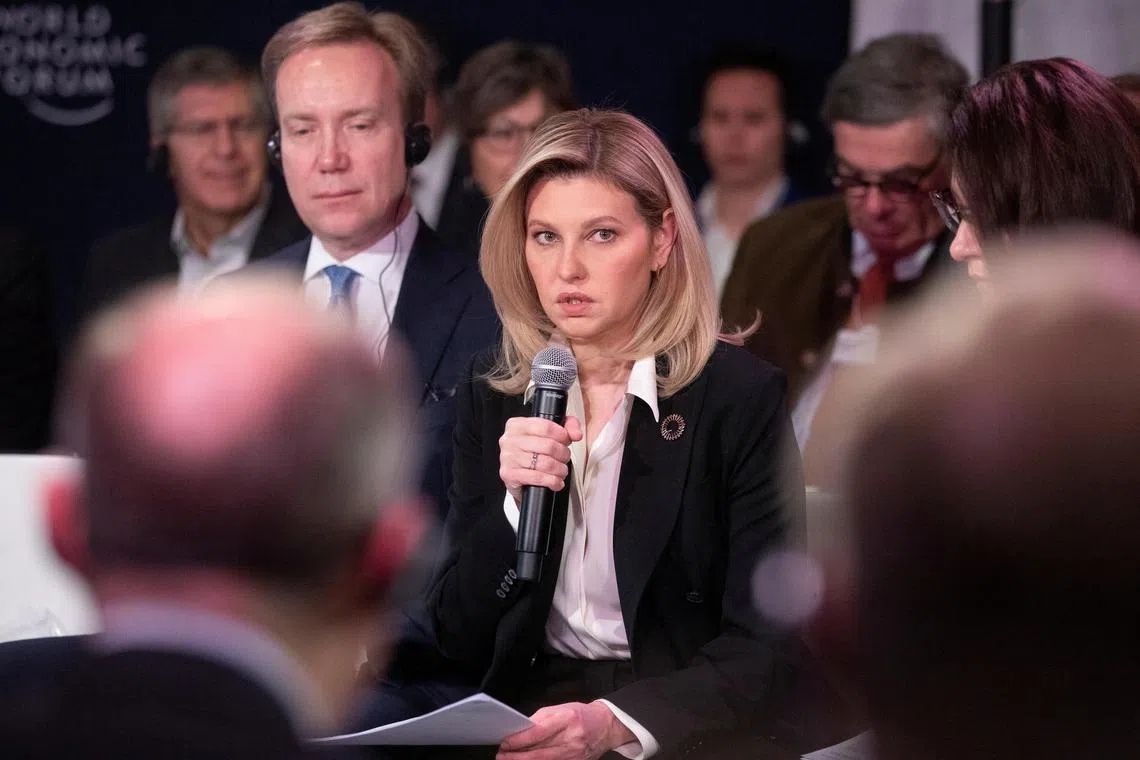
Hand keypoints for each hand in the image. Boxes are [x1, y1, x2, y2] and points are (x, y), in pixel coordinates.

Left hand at [498, 701, 635, 759]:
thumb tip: (520, 731)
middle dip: (517, 755)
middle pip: (539, 752)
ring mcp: (575, 754)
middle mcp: (572, 738)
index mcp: (567, 719)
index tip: (505, 742)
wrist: (605, 727)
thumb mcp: (560, 709)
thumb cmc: (580, 714)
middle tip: (502, 755)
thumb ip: (540, 719)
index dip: (519, 739)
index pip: (538, 732)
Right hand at [499, 415, 583, 505]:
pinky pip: (538, 477)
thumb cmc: (532, 452)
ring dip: (560, 469)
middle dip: (563, 454)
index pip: (546, 427)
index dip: (562, 435)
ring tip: (561, 470)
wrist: (517, 475)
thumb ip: (567, 426)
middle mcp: (510, 440)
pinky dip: (552, 481)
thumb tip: (576, 434)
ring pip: (545, 463)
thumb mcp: (549, 433)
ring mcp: (508, 457)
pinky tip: (556, 482)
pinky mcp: (509, 474)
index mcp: (517, 425)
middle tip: (565, 458)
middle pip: (548, 446)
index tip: (567, 441)